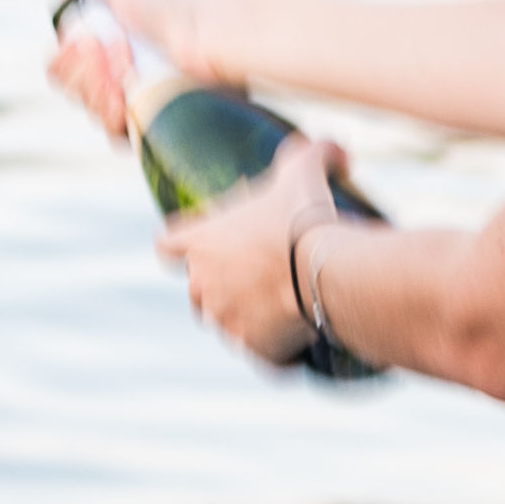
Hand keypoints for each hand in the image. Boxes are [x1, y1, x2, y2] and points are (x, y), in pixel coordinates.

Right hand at [44, 0, 212, 137]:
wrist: (204, 30)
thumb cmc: (165, 3)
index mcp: (97, 47)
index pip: (58, 67)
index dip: (68, 58)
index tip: (91, 42)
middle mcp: (110, 75)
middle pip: (71, 90)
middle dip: (89, 71)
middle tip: (121, 50)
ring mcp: (129, 100)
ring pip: (90, 112)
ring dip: (102, 90)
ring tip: (130, 70)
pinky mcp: (149, 124)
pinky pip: (114, 135)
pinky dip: (113, 116)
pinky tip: (125, 99)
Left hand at [151, 134, 344, 363]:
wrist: (325, 271)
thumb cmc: (304, 217)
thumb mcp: (303, 170)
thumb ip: (312, 153)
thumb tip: (338, 149)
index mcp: (200, 242)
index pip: (166, 246)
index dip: (180, 247)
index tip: (200, 248)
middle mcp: (203, 283)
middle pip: (195, 291)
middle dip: (218, 287)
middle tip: (255, 279)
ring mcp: (225, 319)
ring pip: (224, 325)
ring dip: (244, 319)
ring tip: (278, 310)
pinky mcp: (252, 348)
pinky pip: (259, 354)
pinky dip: (273, 351)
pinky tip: (294, 343)